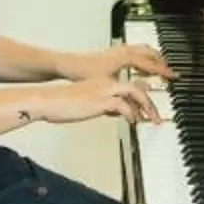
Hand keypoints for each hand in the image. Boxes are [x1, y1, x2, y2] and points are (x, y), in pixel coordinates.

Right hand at [22, 78, 160, 126]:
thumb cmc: (61, 104)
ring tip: (152, 120)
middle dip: (150, 102)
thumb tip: (115, 113)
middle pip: (136, 87)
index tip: (148, 108)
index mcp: (102, 82)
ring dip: (146, 107)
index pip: (129, 84)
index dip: (141, 95)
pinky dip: (131, 113)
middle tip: (157, 116)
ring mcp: (103, 90)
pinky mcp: (99, 100)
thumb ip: (103, 106)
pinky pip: (122, 105)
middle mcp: (106, 83)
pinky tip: (133, 121)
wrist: (47, 100)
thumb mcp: (86, 104)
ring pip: (134, 93)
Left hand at [66, 41, 170, 86]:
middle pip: (150, 53)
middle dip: (162, 62)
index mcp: (126, 57)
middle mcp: (124, 50)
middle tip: (170, 72)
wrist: (69, 63)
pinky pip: (135, 51)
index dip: (164, 72)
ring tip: (159, 67)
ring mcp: (119, 49)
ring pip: (143, 49)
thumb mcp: (109, 85)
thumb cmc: (85, 72)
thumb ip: (126, 93)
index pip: (151, 64)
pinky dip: (143, 57)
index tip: (174, 77)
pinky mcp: (114, 52)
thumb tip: (137, 103)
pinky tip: (140, 66)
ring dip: (153, 58)